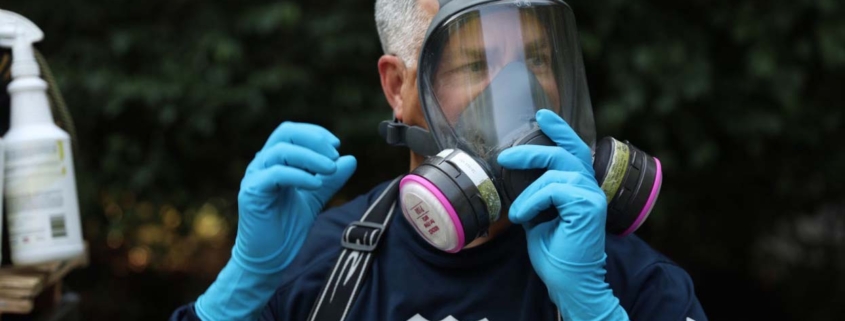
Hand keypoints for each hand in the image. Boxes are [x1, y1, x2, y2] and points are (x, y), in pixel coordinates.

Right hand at [235, 121, 356, 272]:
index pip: (292, 132)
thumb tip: (351, 158)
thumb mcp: (315, 197)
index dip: (315, 134)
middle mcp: (263, 164)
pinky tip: (317, 184)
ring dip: (310, 157)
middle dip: (313, 140)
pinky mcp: (251, 193)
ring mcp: (255, 177)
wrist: (271, 260)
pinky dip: (299, 175)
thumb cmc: (289, 228)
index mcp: (276, 162)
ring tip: (330, 169)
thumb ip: (331, 179)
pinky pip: (275, 174)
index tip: (337, 146)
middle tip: (334, 154)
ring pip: (281, 151)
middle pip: (285, 133)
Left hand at [497, 110, 627, 319]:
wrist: (570, 282)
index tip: (542, 115)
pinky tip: (525, 218)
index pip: (574, 150)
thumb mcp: (538, 218)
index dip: (560, 130)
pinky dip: (533, 201)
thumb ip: (535, 196)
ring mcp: (592, 195)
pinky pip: (553, 189)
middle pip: (566, 152)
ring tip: (518, 214)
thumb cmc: (557, 254)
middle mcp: (591, 188)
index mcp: (581, 188)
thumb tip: (515, 181)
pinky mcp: (588, 206)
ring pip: (555, 172)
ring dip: (528, 192)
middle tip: (506, 156)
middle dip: (534, 148)